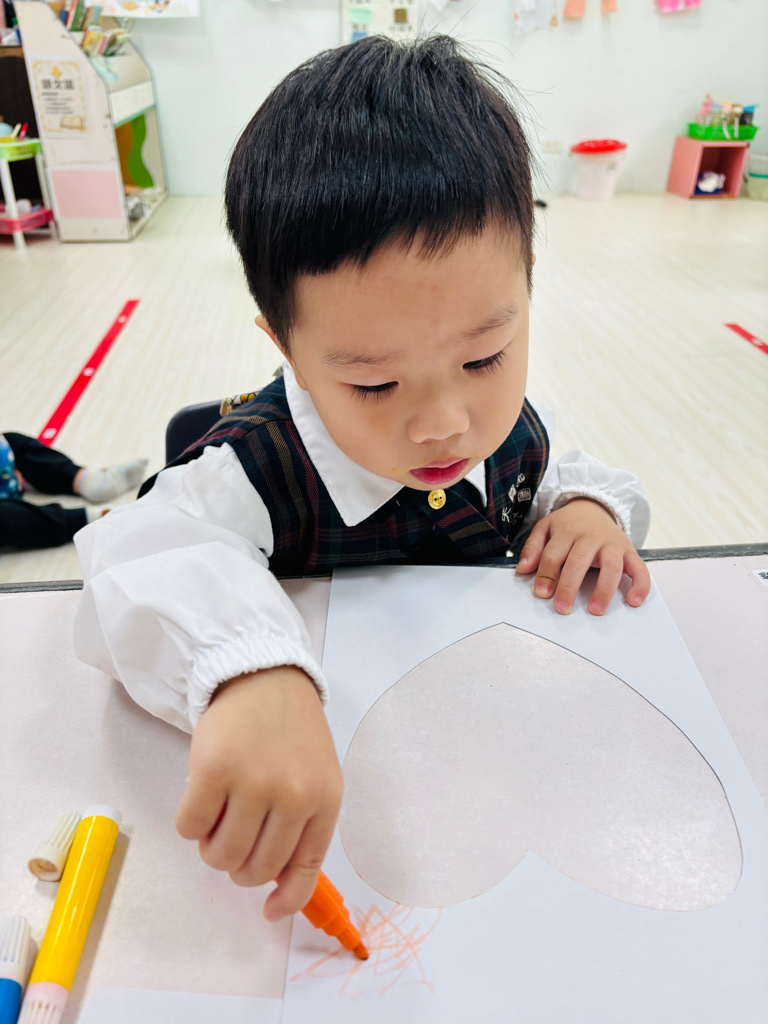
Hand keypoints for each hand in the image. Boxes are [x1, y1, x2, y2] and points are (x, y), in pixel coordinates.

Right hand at [175, 666, 342, 919]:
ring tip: (219, 815)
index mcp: (324, 800)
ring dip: (212, 846)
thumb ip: (302, 827)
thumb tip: (276, 895)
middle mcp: (292, 796)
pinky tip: (202, 796)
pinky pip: (190, 828)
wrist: (264, 676)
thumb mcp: (315, 776)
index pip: (305, 870)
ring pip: (220, 856)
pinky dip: (190, 823)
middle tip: (235, 834)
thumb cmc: (289, 731)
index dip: (285, 898)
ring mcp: (253, 783)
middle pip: (254, 869)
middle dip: (238, 864)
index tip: (268, 911)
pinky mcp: (213, 770)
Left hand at [515, 498, 650, 614]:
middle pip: (579, 561)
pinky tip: (633, 601)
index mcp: (567, 531)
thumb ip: (533, 547)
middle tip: (563, 608)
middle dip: (570, 586)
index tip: (541, 594)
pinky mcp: (629, 550)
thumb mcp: (546, 527)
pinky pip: (639, 568)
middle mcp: (591, 537)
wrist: (594, 507)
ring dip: (604, 589)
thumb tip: (522, 569)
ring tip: (596, 610)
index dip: (546, 575)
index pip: (553, 555)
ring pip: (611, 566)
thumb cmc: (568, 524)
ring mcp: (612, 544)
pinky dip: (640, 585)